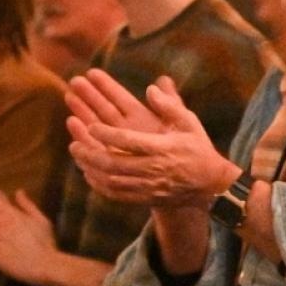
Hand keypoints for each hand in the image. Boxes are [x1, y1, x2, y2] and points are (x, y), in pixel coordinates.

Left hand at [68, 75, 237, 206]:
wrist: (211, 185)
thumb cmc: (198, 150)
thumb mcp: (190, 123)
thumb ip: (171, 105)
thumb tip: (152, 87)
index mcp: (163, 149)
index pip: (129, 141)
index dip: (106, 134)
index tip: (91, 126)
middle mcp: (154, 169)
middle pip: (114, 163)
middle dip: (90, 153)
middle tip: (74, 143)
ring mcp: (149, 186)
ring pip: (112, 180)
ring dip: (90, 168)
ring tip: (77, 155)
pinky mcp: (146, 198)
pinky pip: (117, 195)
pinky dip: (99, 185)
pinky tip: (89, 174)